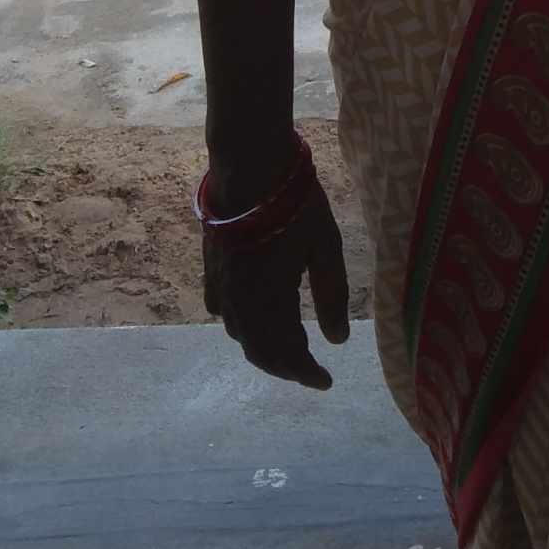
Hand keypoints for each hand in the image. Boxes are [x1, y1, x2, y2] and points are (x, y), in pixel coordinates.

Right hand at [203, 180, 351, 390]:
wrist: (248, 166)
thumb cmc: (295, 203)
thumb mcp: (326, 247)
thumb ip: (332, 295)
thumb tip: (338, 339)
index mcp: (269, 301)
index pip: (287, 353)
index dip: (306, 373)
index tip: (326, 382)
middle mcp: (238, 303)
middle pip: (259, 351)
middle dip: (285, 366)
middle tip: (309, 371)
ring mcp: (220, 286)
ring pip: (239, 334)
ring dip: (263, 348)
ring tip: (288, 348)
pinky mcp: (211, 269)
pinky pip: (222, 312)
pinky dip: (241, 326)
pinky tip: (253, 319)